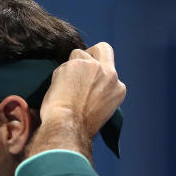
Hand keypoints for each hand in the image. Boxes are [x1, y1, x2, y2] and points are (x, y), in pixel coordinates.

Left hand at [27, 42, 125, 159]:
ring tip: (64, 87)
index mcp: (118, 88)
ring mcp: (93, 67)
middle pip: (103, 49)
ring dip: (70, 66)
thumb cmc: (79, 125)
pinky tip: (57, 89)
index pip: (109, 71)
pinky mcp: (76, 63)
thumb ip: (99, 92)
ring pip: (79, 54)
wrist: (69, 126)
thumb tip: (87, 86)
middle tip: (78, 65)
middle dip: (91, 52)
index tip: (87, 81)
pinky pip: (64, 64)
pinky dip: (59, 75)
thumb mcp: (100, 109)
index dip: (96, 74)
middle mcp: (109, 74)